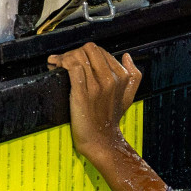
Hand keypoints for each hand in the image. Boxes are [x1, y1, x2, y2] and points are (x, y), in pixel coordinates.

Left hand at [46, 43, 140, 159]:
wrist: (101, 141)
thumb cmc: (111, 119)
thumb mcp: (128, 97)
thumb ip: (134, 76)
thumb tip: (127, 56)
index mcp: (121, 77)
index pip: (100, 51)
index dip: (85, 53)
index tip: (75, 60)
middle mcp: (110, 80)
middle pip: (89, 49)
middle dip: (74, 51)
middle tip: (64, 61)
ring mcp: (96, 87)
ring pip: (79, 55)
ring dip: (64, 57)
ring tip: (56, 64)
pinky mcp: (82, 94)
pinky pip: (72, 67)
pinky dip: (62, 63)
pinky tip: (56, 67)